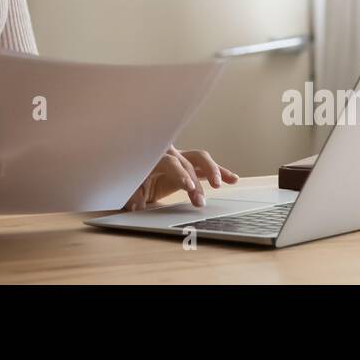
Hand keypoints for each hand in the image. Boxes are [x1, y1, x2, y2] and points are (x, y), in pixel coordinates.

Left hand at [122, 146, 239, 210]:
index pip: (170, 163)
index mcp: (154, 157)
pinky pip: (205, 168)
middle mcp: (169, 154)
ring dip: (213, 170)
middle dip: (196, 179)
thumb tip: (135, 204)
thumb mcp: (127, 187)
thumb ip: (131, 195)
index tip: (190, 187)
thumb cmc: (130, 176)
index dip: (180, 174)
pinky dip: (219, 172)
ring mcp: (180, 158)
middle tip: (200, 198)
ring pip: (200, 158)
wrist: (132, 169)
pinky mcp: (188, 166)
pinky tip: (233, 179)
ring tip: (220, 184)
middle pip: (188, 160)